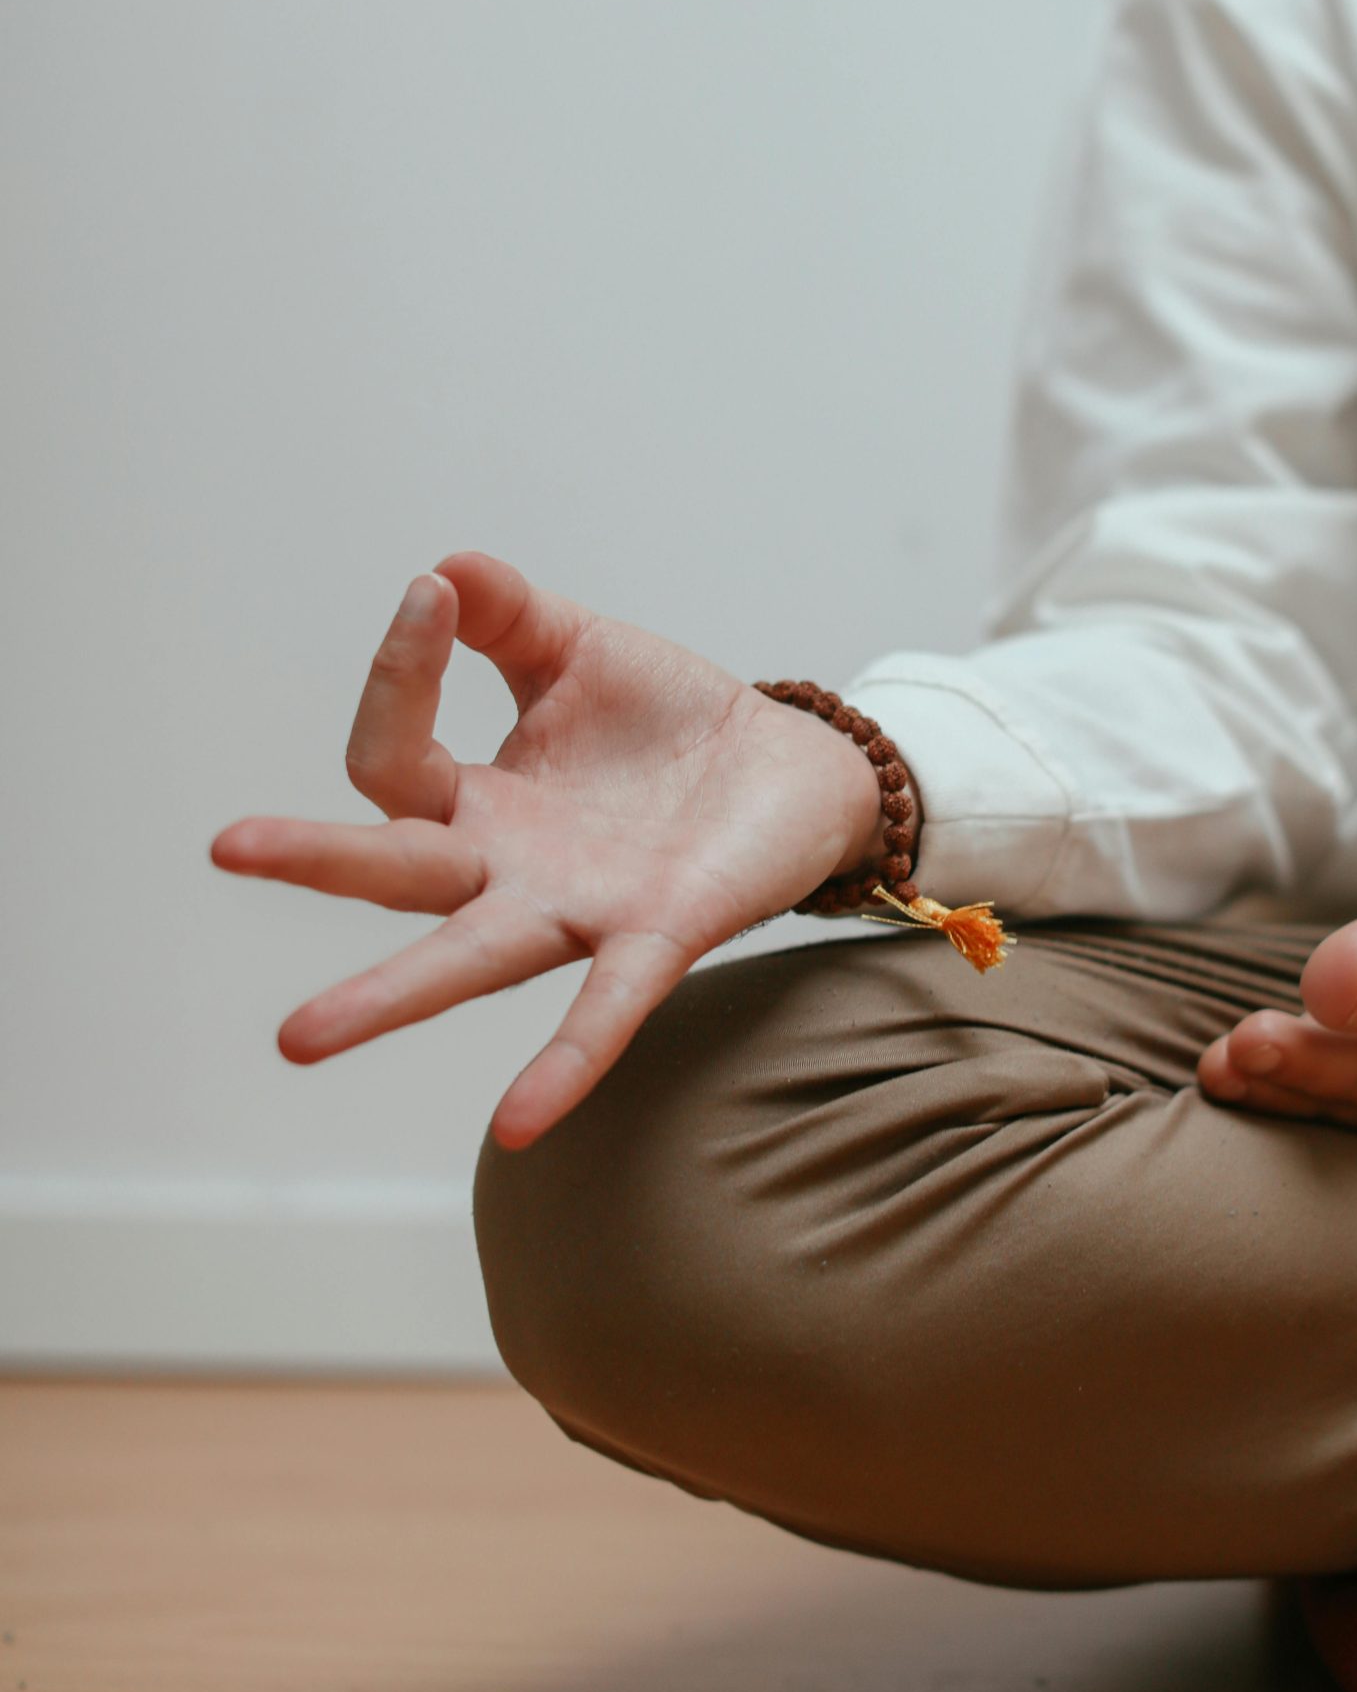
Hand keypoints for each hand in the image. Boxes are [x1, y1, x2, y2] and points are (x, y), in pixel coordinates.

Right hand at [210, 552, 884, 1146]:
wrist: (794, 769)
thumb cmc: (672, 723)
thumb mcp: (578, 650)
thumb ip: (509, 614)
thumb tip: (445, 568)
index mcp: (478, 804)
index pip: (394, 758)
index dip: (400, 673)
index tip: (432, 598)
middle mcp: (507, 872)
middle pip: (394, 870)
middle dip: (315, 859)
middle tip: (227, 846)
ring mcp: (574, 914)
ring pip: (467, 960)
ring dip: (387, 998)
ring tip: (300, 1037)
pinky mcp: (656, 938)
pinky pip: (603, 1010)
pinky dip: (564, 1065)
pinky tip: (520, 1123)